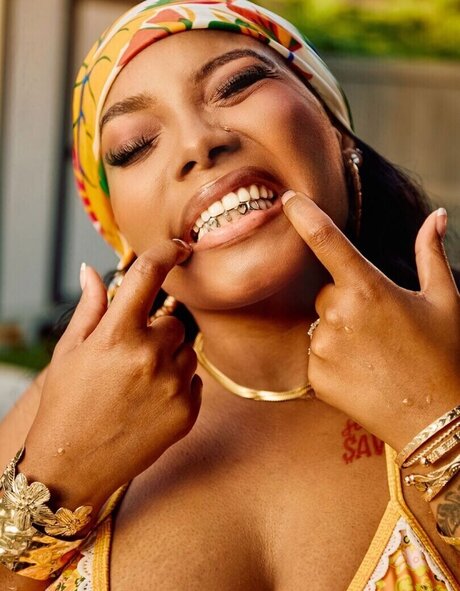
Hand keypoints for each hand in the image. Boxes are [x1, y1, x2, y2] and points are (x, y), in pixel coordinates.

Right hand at [22, 240, 201, 511]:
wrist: (72, 467)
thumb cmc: (66, 405)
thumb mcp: (69, 352)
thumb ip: (90, 308)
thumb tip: (92, 271)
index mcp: (117, 336)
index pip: (149, 276)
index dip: (166, 252)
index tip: (178, 246)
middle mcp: (150, 357)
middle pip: (173, 321)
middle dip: (155, 330)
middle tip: (130, 355)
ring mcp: (173, 386)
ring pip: (187, 350)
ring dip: (169, 357)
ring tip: (139, 382)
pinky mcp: (188, 411)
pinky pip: (194, 379)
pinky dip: (178, 383)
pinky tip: (151, 400)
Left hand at [282, 192, 459, 450]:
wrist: (436, 420)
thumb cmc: (445, 356)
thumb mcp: (446, 301)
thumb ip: (431, 254)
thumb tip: (436, 216)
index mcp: (368, 288)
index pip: (325, 240)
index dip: (304, 215)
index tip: (288, 199)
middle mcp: (338, 314)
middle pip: (325, 293)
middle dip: (345, 302)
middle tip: (379, 329)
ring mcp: (323, 347)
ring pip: (319, 325)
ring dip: (338, 332)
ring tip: (373, 355)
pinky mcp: (315, 376)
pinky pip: (314, 356)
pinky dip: (332, 360)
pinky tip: (361, 373)